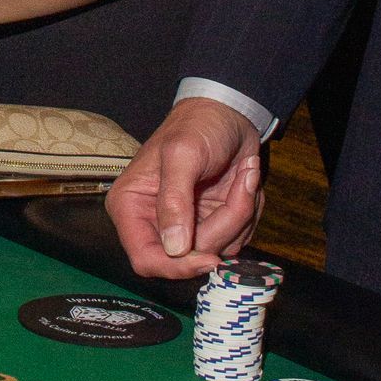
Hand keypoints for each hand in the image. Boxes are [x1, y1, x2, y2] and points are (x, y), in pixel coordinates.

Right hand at [106, 96, 262, 277]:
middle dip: (222, 226)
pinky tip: (243, 182)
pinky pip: (237, 239)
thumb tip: (174, 248)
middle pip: (190, 258)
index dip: (176, 266)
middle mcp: (155, 222)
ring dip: (240, 215)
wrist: (229, 114)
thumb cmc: (197, 126)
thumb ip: (174, 201)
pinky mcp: (213, 224)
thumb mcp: (182, 156)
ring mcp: (187, 226)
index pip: (146, 259)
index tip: (209, 257)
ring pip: (219, 250)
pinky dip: (248, 212)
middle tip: (239, 188)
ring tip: (242, 175)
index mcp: (131, 207)